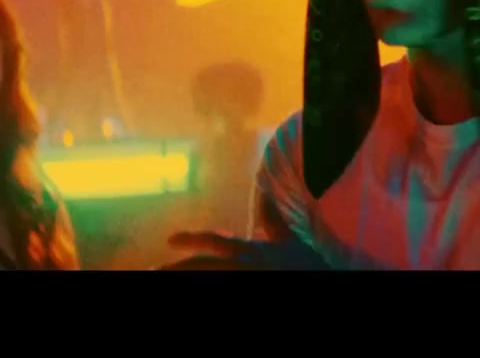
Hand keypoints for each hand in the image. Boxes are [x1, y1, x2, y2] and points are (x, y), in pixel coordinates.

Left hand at [160, 231, 328, 270]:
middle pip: (202, 267)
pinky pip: (219, 286)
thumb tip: (264, 194)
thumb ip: (274, 220)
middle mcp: (245, 266)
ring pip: (208, 278)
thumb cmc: (307, 263)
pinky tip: (187, 286)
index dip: (191, 240)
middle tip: (154, 268)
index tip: (169, 240)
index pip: (215, 242)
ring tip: (161, 276)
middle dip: (176, 267)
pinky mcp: (254, 285)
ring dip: (185, 276)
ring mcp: (248, 279)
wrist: (325, 276)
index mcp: (251, 251)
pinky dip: (204, 285)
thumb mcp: (290, 240)